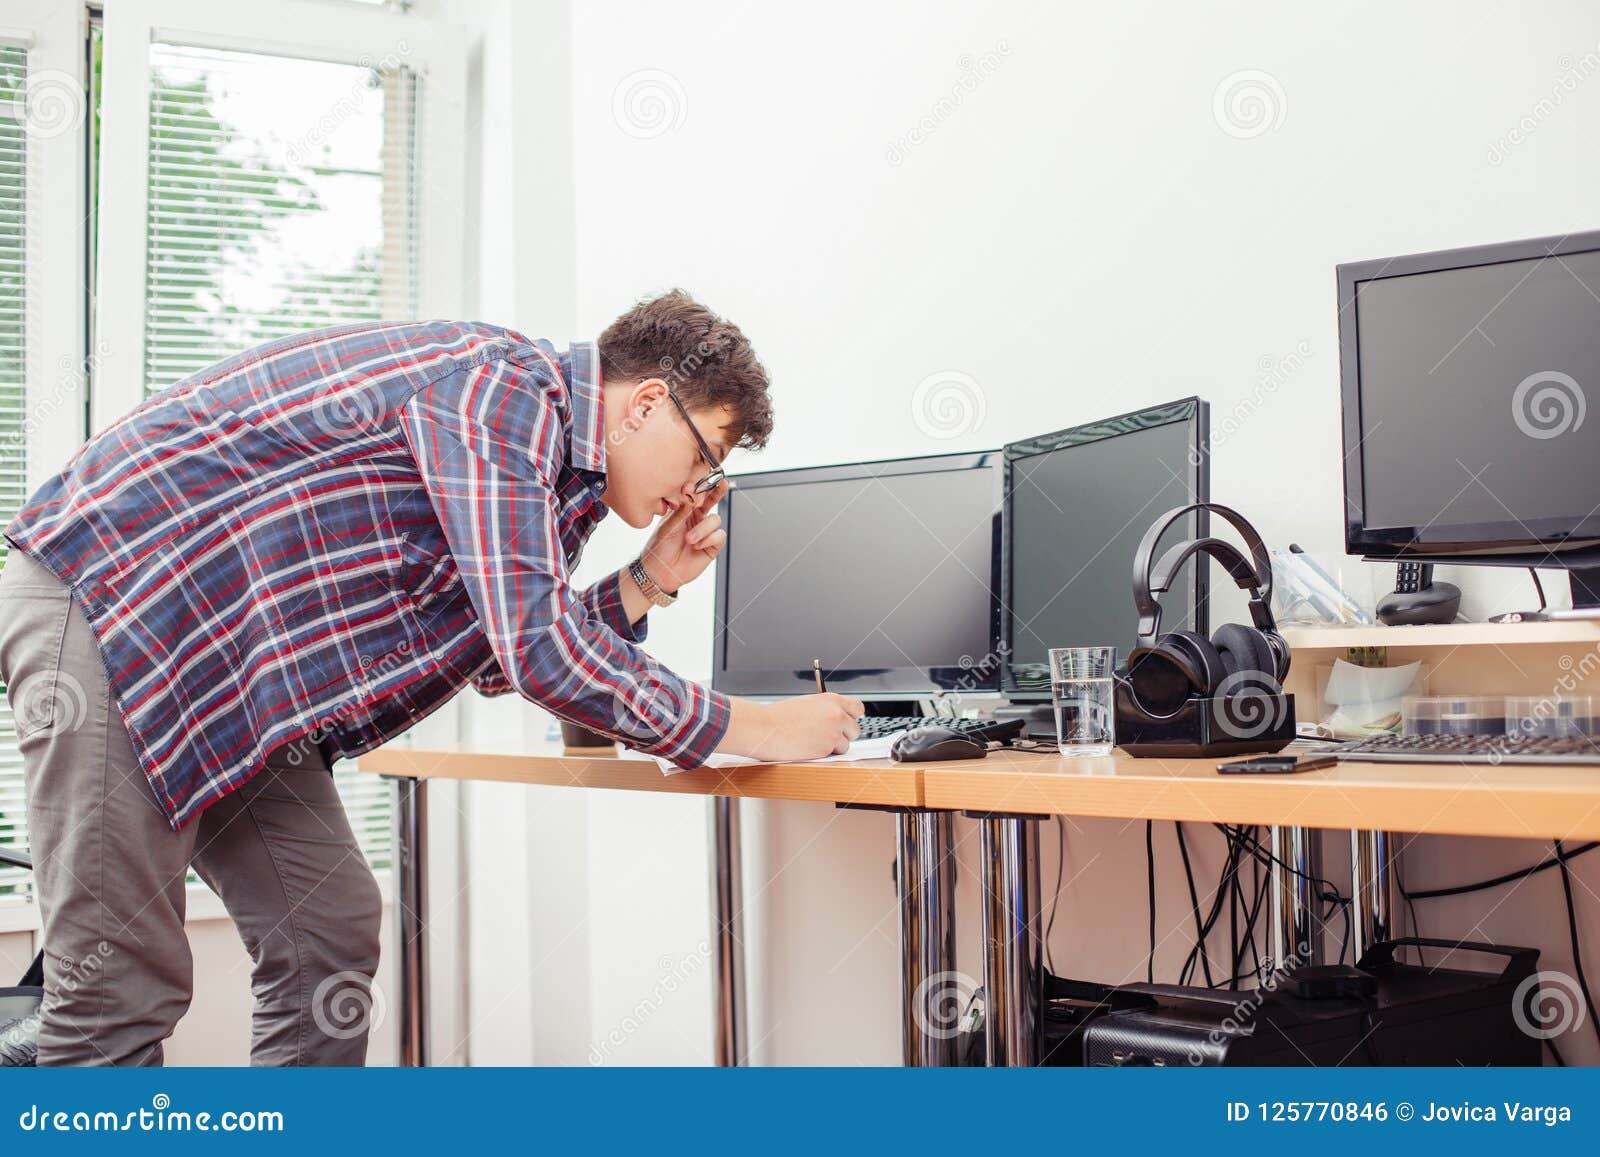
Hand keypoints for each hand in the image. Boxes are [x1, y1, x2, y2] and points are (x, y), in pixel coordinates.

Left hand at [641, 479, 729, 592]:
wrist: (660, 571)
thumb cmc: (659, 547)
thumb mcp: (667, 525)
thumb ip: (682, 511)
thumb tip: (692, 496)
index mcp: (684, 510)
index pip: (696, 494)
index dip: (699, 487)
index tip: (695, 485)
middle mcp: (696, 518)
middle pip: (712, 500)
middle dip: (718, 491)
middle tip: (723, 483)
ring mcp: (705, 531)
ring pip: (715, 520)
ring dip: (702, 529)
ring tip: (689, 540)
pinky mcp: (712, 546)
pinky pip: (719, 535)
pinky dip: (708, 539)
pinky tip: (696, 546)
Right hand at [746, 693, 865, 760]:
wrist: (766, 728)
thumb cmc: (780, 716)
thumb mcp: (808, 704)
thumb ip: (826, 710)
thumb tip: (836, 720)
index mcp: (832, 700)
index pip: (857, 708)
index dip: (852, 717)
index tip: (847, 721)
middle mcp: (837, 715)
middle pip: (855, 729)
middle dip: (844, 734)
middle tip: (828, 736)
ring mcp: (833, 733)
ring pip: (845, 745)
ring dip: (834, 746)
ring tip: (814, 742)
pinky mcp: (826, 749)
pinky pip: (833, 755)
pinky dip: (824, 754)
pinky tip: (809, 748)